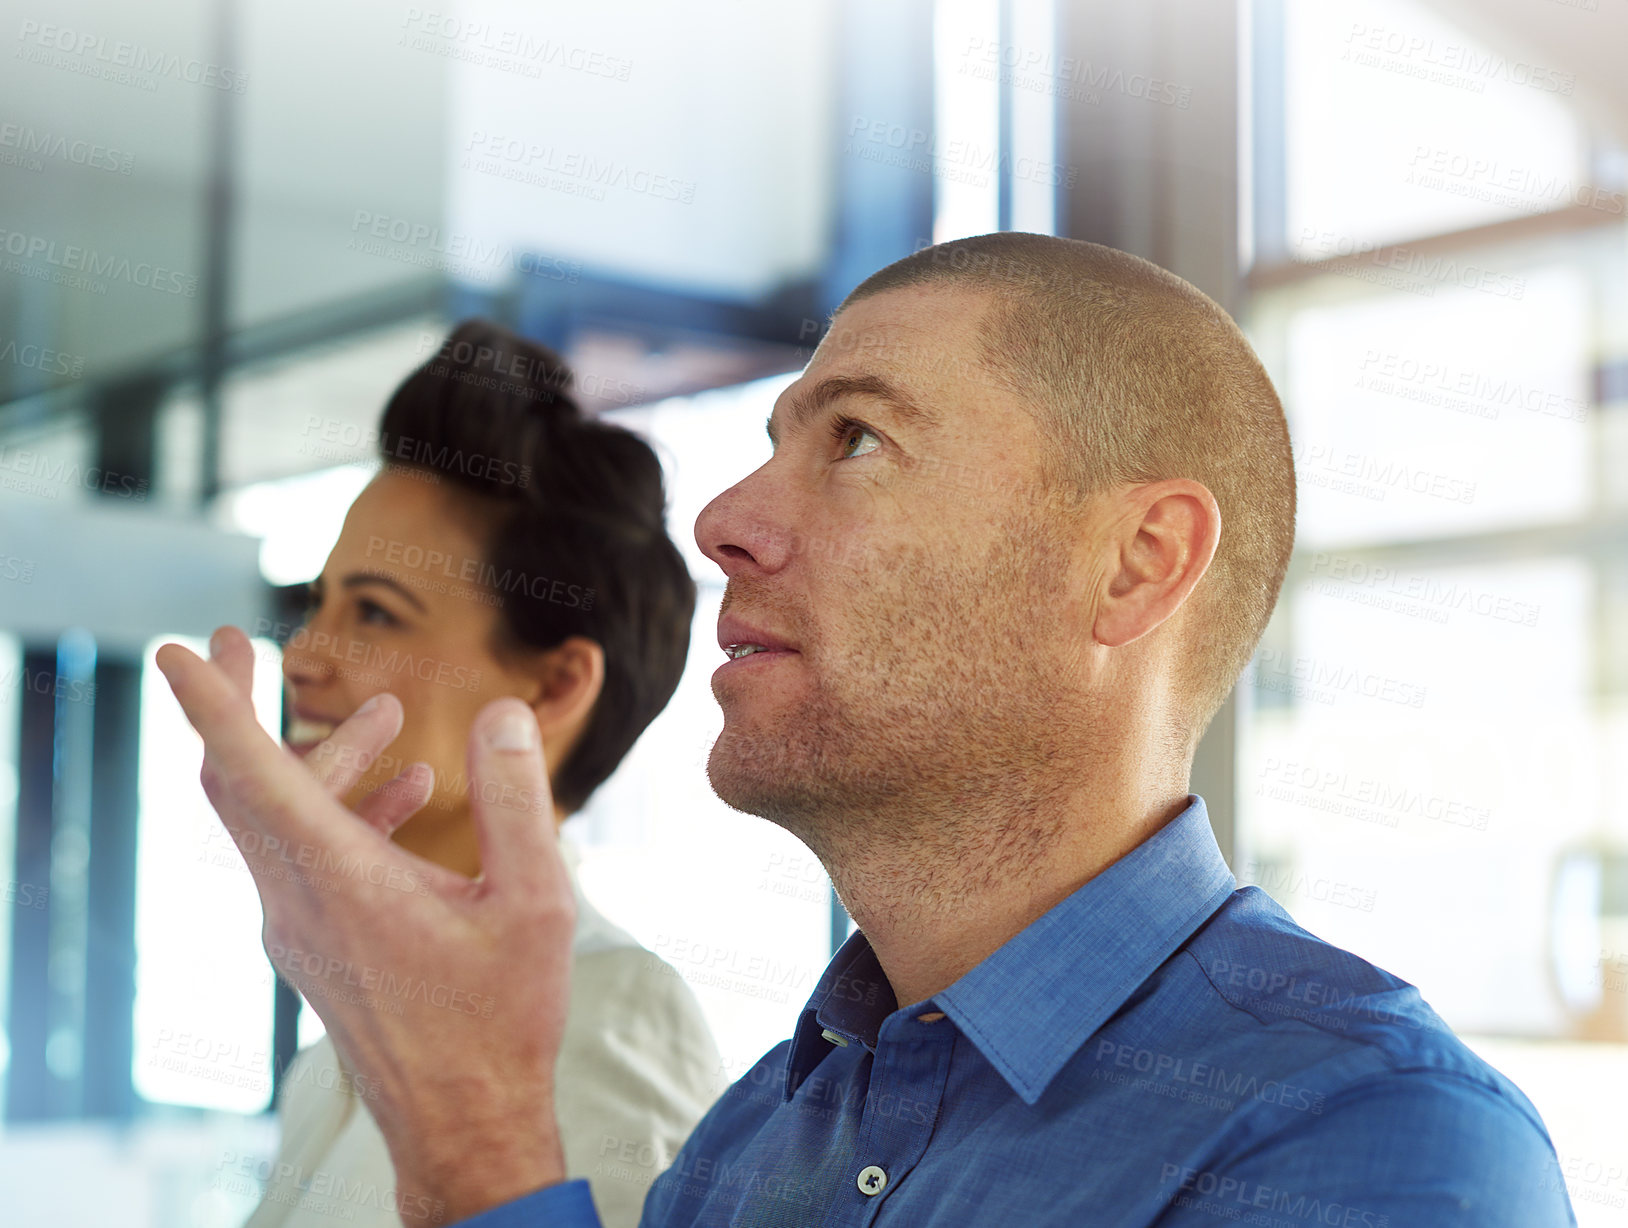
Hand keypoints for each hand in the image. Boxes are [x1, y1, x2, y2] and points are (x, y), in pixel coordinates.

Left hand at [158, 626, 575, 1224]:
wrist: (465, 1123)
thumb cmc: (499, 1020)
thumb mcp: (534, 903)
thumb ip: (516, 800)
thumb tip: (501, 714)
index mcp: (341, 881)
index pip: (250, 772)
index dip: (212, 704)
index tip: (181, 650)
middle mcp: (298, 901)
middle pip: (238, 785)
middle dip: (237, 708)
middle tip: (241, 645)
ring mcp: (299, 929)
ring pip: (277, 821)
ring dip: (321, 760)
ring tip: (392, 721)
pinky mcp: (317, 948)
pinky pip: (305, 858)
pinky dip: (341, 812)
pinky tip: (412, 798)